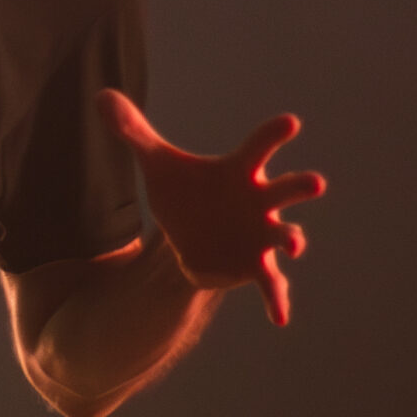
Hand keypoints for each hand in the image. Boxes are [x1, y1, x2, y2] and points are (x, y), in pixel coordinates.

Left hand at [98, 92, 325, 325]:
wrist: (188, 239)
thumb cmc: (185, 194)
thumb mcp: (157, 166)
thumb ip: (134, 133)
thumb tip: (100, 96)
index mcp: (240, 172)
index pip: (259, 147)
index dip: (274, 134)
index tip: (290, 123)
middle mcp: (259, 201)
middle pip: (286, 190)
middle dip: (300, 186)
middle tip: (315, 183)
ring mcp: (261, 235)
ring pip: (285, 235)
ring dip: (293, 239)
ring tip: (295, 245)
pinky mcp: (255, 266)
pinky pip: (272, 283)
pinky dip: (278, 300)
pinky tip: (280, 319)